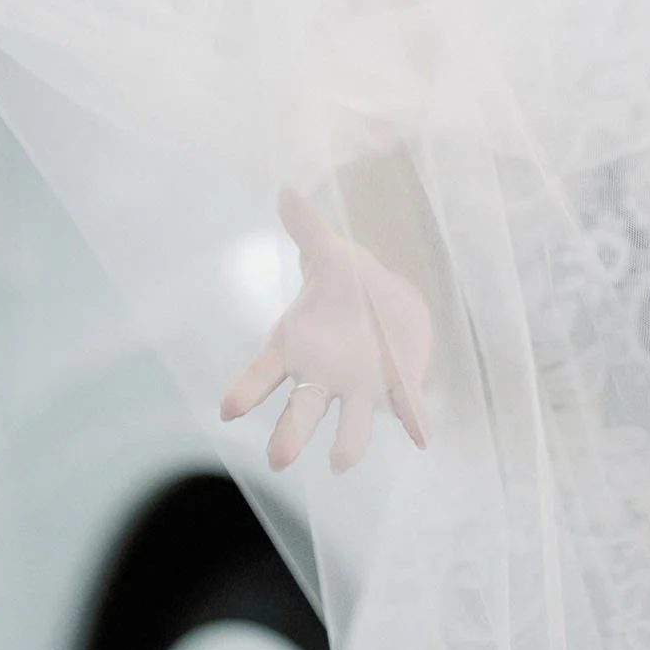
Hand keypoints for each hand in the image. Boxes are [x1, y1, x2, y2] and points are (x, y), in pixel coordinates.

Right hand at [219, 188, 430, 472]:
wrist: (387, 303)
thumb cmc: (345, 284)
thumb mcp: (329, 253)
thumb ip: (308, 227)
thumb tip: (286, 188)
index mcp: (296, 346)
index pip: (262, 372)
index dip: (246, 390)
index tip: (227, 409)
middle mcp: (322, 376)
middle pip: (301, 409)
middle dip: (290, 433)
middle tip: (278, 460)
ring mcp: (358, 387)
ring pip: (352, 422)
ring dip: (349, 441)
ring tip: (341, 462)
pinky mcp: (396, 387)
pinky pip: (406, 407)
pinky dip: (414, 419)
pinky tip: (422, 435)